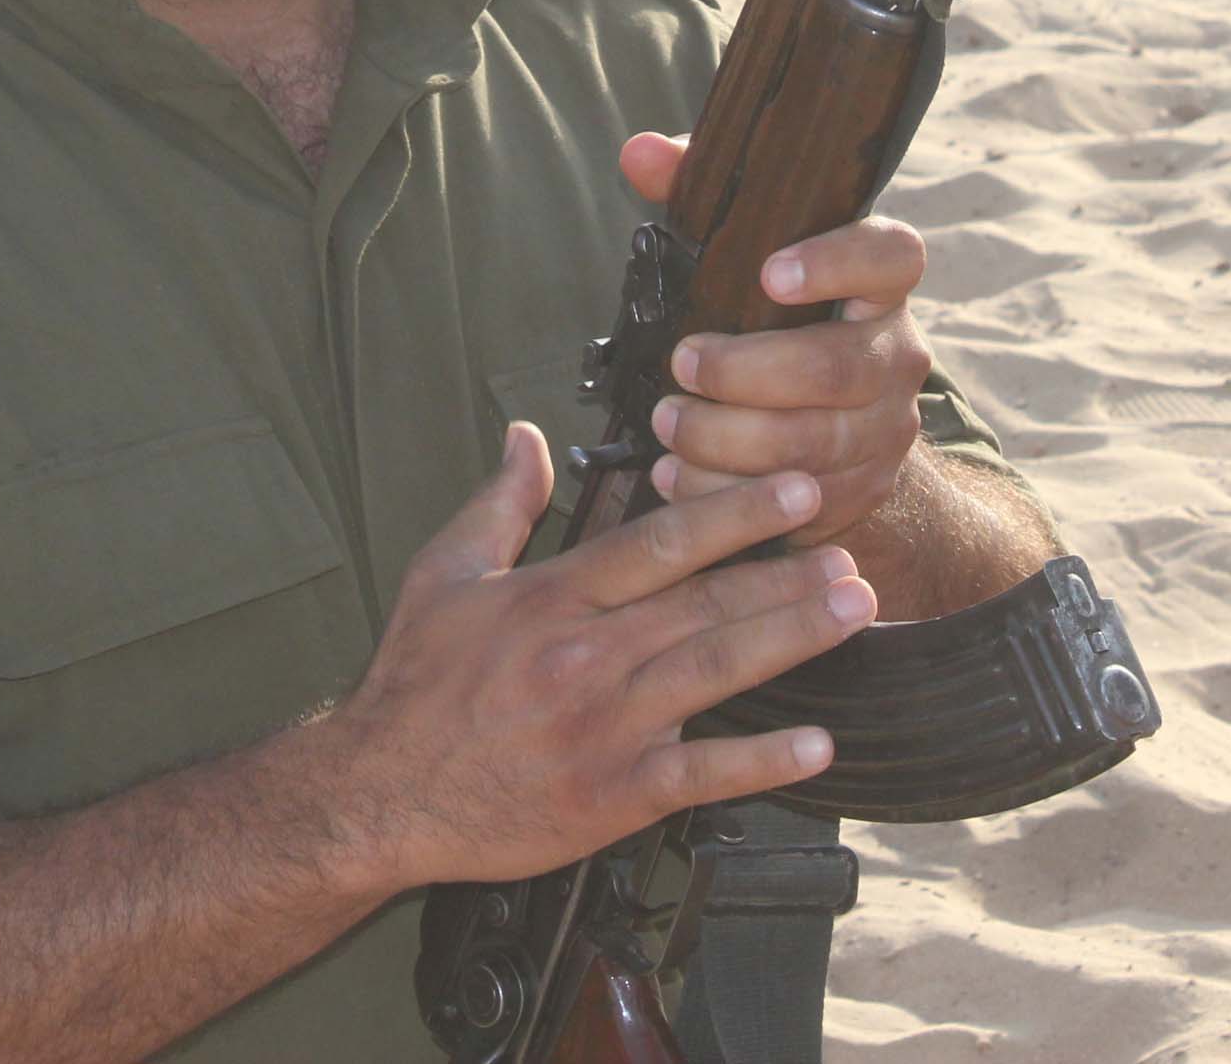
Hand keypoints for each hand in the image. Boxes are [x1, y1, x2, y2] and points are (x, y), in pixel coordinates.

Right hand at [330, 423, 874, 890]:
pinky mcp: (612, 797)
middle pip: (704, 604)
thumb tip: (528, 434)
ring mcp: (604, 728)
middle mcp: (586, 657)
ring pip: (715, 673)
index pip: (660, 543)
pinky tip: (817, 745)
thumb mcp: (443, 573)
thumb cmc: (412, 685)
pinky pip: (700, 776)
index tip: (796, 491)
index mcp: (552, 598)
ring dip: (792, 640)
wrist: (377, 794)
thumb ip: (500, 502)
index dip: (735, 513)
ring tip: (853, 611)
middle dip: (787, 576)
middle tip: (852, 553)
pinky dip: (762, 763)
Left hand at [620, 131, 933, 545]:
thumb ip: (697, 195)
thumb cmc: (777, 318)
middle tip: (682, 365)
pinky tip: (679, 476)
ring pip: (810, 444)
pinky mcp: (861, 490)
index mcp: (879, 285)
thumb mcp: (745, 255)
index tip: (768, 272)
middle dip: (744, 372)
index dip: (837, 261)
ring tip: (668, 423)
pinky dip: (725, 493)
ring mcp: (886, 429)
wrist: (842, 421)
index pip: (892, 256)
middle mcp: (898, 356)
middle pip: (836, 368)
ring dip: (725, 438)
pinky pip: (794, 500)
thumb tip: (639, 152)